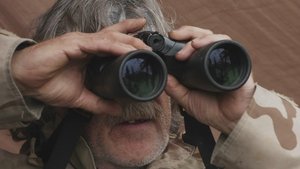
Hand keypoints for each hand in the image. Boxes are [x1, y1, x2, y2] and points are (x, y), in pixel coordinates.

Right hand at [11, 18, 149, 114]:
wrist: (26, 82)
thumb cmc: (49, 85)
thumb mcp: (81, 97)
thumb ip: (99, 103)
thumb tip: (117, 108)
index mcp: (89, 52)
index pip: (112, 40)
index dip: (128, 34)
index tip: (144, 37)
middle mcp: (87, 44)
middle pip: (115, 36)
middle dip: (134, 38)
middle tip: (151, 46)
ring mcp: (80, 42)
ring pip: (110, 38)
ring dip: (129, 42)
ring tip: (144, 48)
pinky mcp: (73, 44)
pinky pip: (98, 44)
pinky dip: (114, 47)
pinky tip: (126, 50)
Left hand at [165, 26, 255, 133]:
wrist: (227, 122)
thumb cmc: (210, 109)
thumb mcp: (186, 99)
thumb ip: (175, 89)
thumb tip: (164, 75)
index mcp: (201, 64)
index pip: (192, 43)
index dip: (182, 37)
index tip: (169, 38)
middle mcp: (214, 59)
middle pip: (202, 36)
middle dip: (187, 32)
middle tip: (175, 37)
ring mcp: (226, 60)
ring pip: (215, 37)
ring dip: (200, 37)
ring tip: (190, 45)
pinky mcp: (238, 63)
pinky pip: (229, 46)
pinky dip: (215, 41)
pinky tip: (204, 46)